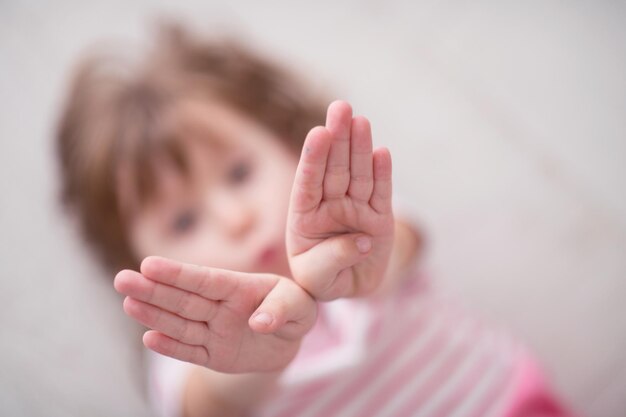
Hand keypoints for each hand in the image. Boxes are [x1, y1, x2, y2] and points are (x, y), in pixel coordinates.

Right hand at [114, 256, 316, 372]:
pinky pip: (190, 350)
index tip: (150, 264)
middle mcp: (220, 306)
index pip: (205, 279)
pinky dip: (171, 346)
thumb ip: (283, 309)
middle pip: (183, 298)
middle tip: (122, 280)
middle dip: (153, 289)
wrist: (289, 339)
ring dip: (154, 314)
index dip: (178, 273)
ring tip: (127, 304)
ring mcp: (213, 330)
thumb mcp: (301, 306)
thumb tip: (259, 322)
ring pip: (180, 322)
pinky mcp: (212, 354)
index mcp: (238, 287)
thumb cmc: (295, 310)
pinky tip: (149, 338)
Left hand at [286, 100, 394, 299]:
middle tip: (340, 107)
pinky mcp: (379, 216)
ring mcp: (355, 208)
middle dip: (337, 138)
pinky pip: (381, 192)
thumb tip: (363, 239)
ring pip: (357, 174)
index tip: (318, 133)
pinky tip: (381, 151)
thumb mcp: (318, 279)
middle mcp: (329, 205)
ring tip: (359, 120)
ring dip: (359, 147)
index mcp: (304, 216)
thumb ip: (333, 259)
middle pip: (333, 168)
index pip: (308, 182)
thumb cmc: (325, 280)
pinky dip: (382, 173)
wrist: (350, 286)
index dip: (313, 158)